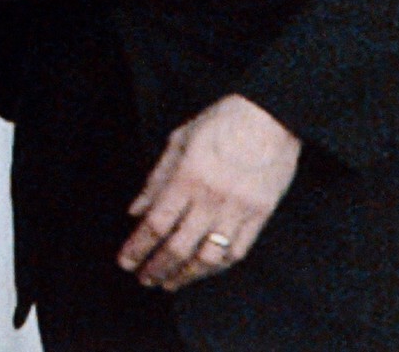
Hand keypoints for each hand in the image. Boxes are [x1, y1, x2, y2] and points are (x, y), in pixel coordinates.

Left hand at [117, 94, 300, 291]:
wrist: (271, 116)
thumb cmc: (222, 122)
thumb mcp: (180, 140)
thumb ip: (156, 178)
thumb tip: (136, 210)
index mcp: (188, 177)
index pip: (156, 223)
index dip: (137, 247)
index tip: (126, 262)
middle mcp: (211, 199)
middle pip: (178, 247)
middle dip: (156, 267)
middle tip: (144, 278)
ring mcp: (238, 211)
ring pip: (208, 258)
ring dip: (186, 275)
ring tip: (170, 282)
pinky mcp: (260, 216)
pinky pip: (237, 252)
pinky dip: (217, 267)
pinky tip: (203, 269)